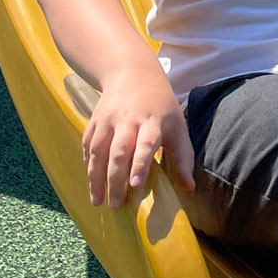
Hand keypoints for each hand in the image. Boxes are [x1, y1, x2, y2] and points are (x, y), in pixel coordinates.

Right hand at [82, 64, 194, 206]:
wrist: (132, 73)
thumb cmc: (161, 106)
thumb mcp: (178, 126)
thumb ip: (183, 157)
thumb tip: (189, 188)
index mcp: (152, 121)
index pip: (145, 144)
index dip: (139, 164)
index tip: (134, 185)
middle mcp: (127, 120)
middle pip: (118, 151)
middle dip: (115, 180)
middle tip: (116, 204)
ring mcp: (108, 119)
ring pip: (98, 150)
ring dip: (96, 177)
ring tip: (98, 200)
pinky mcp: (94, 119)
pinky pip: (88, 144)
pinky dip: (88, 163)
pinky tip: (91, 180)